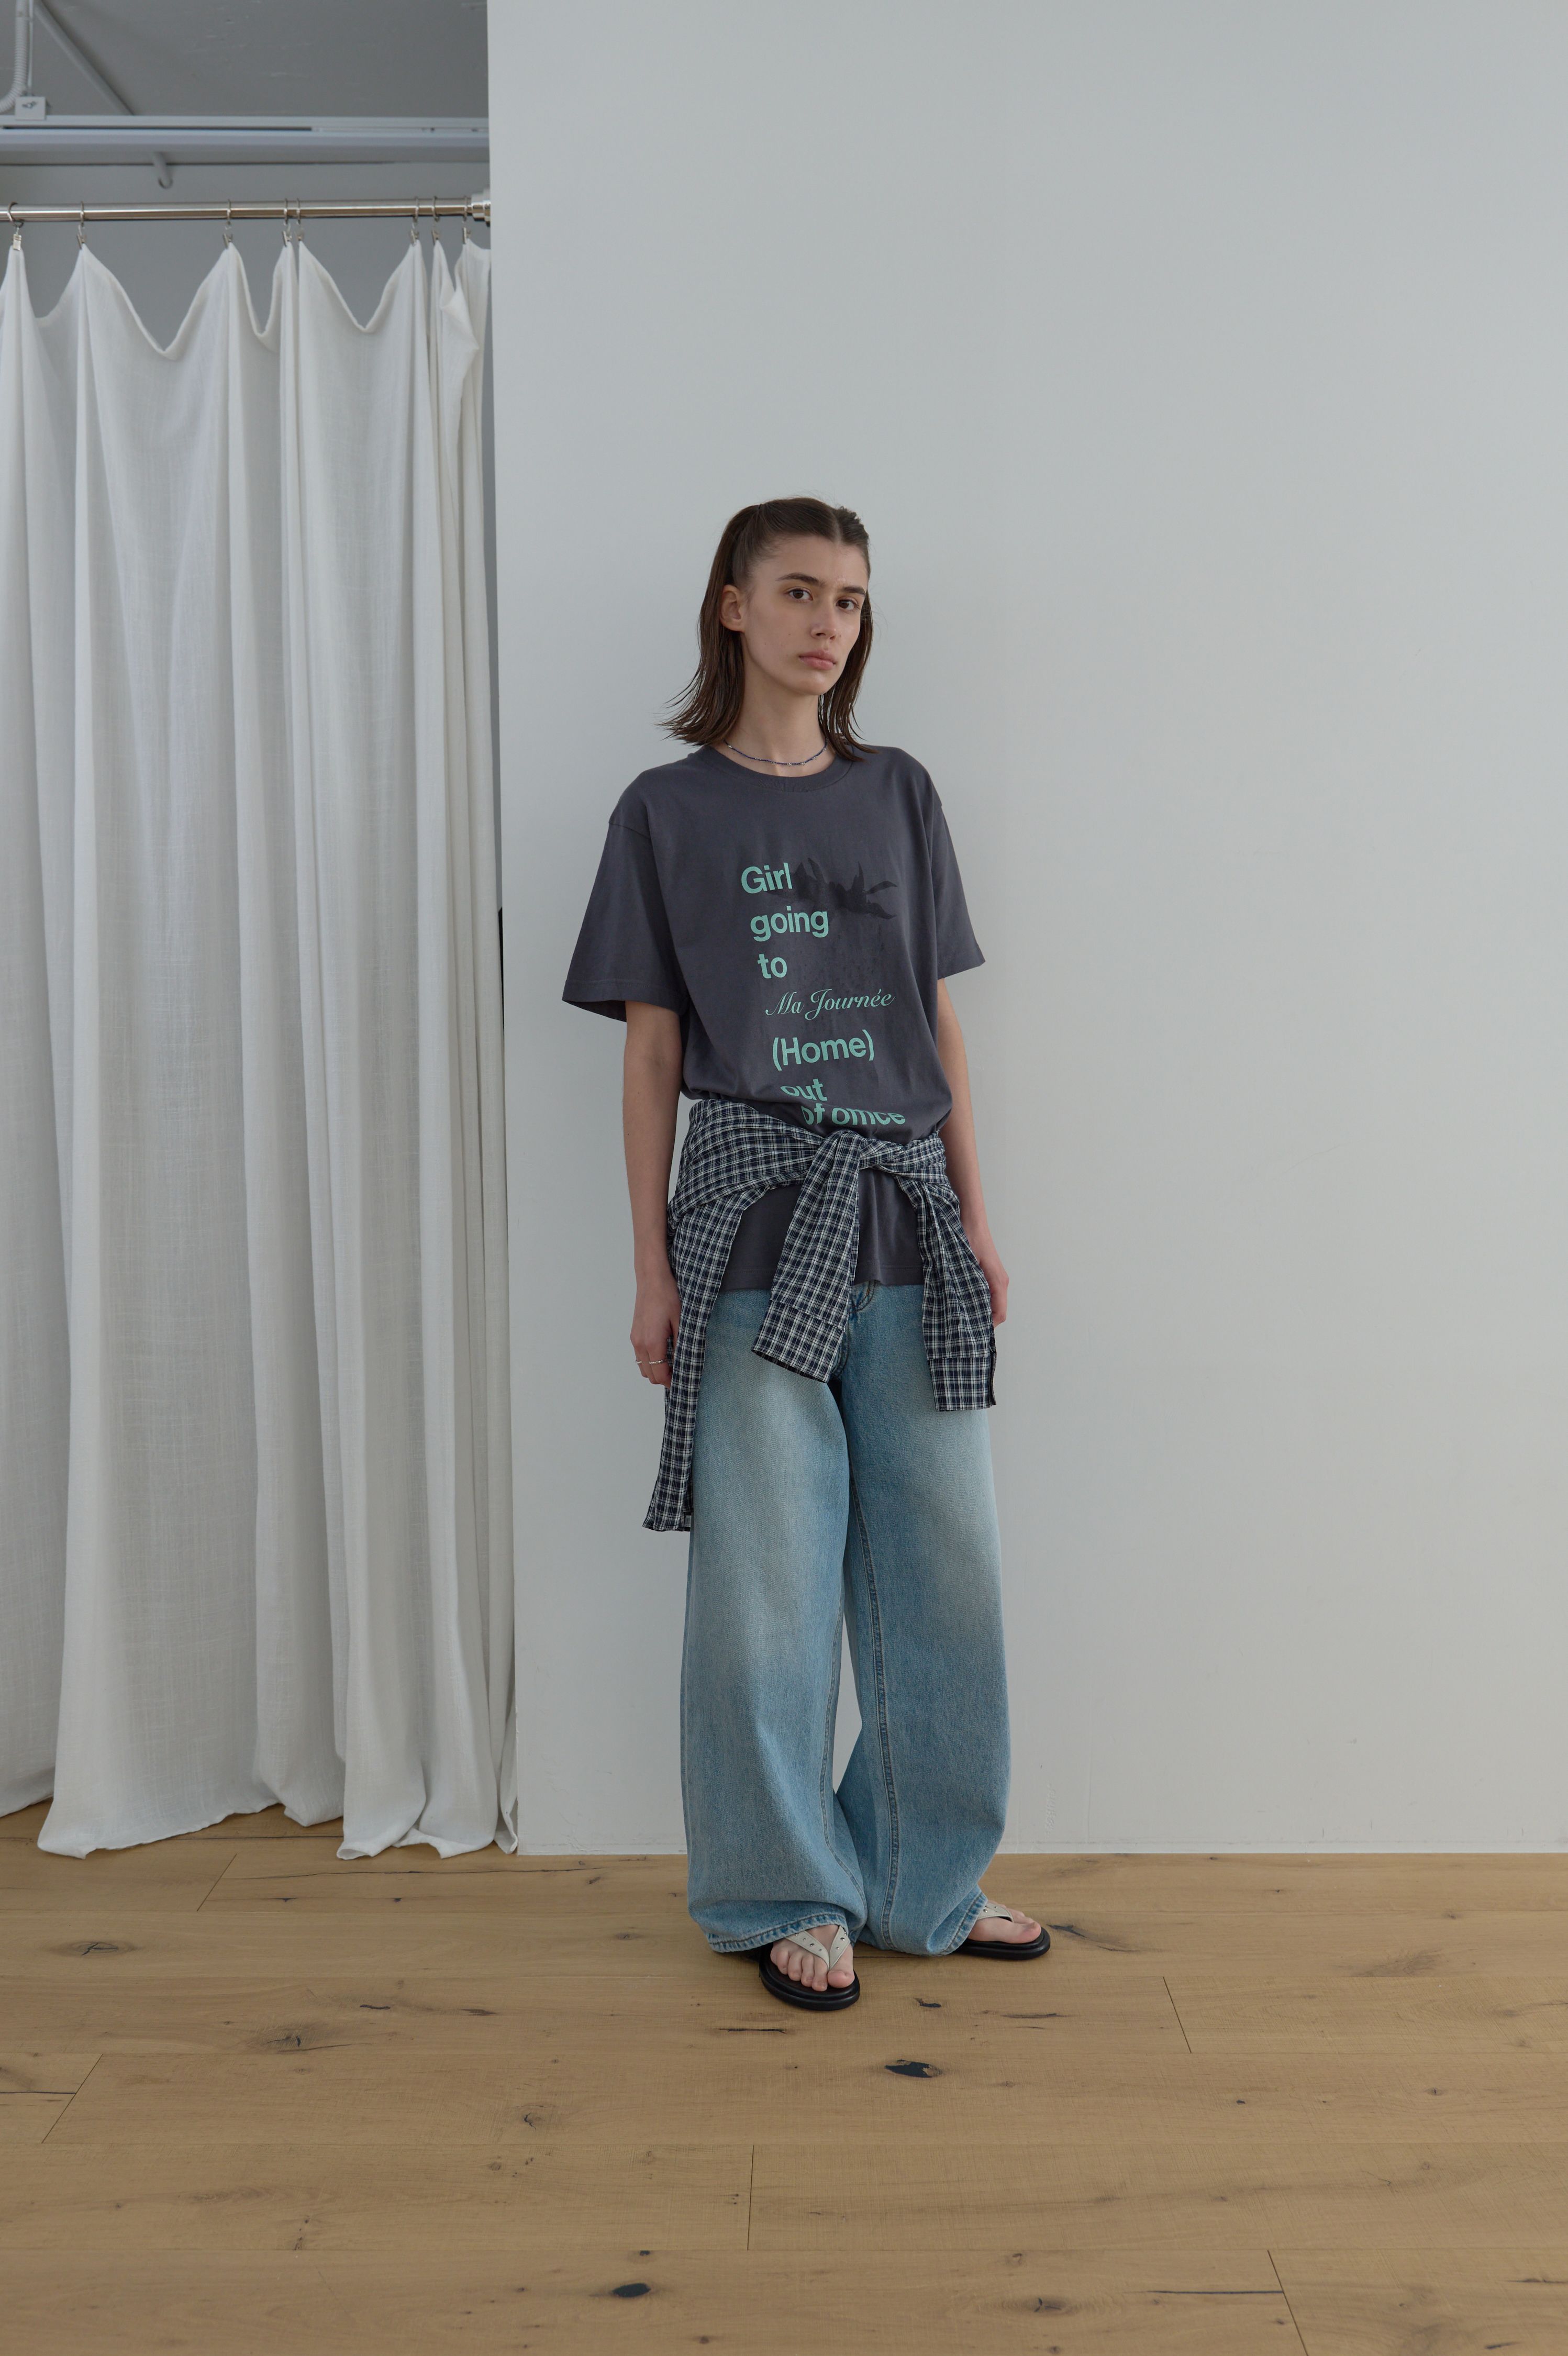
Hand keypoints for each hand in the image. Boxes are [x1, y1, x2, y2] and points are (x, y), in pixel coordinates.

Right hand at [631, 1268, 680, 1386]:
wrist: (652, 1278)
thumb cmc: (668, 1296)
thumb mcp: (681, 1321)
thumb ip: (682, 1346)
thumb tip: (685, 1364)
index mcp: (652, 1343)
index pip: (660, 1374)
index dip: (672, 1382)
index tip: (684, 1382)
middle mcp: (639, 1344)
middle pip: (650, 1375)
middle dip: (664, 1379)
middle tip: (681, 1376)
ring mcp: (634, 1339)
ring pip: (643, 1367)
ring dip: (656, 1371)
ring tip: (673, 1365)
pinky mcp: (634, 1333)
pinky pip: (640, 1356)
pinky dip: (650, 1362)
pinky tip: (663, 1353)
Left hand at [966, 1224, 1007, 1326]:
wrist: (972, 1222)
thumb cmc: (969, 1240)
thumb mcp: (967, 1266)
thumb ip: (970, 1289)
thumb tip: (967, 1311)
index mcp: (998, 1283)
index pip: (999, 1314)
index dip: (988, 1327)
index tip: (974, 1335)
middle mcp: (1001, 1282)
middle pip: (998, 1311)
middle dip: (984, 1322)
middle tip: (966, 1330)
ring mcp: (997, 1278)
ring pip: (993, 1303)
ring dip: (981, 1312)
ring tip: (965, 1319)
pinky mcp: (991, 1274)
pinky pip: (989, 1294)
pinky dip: (980, 1302)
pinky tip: (966, 1303)